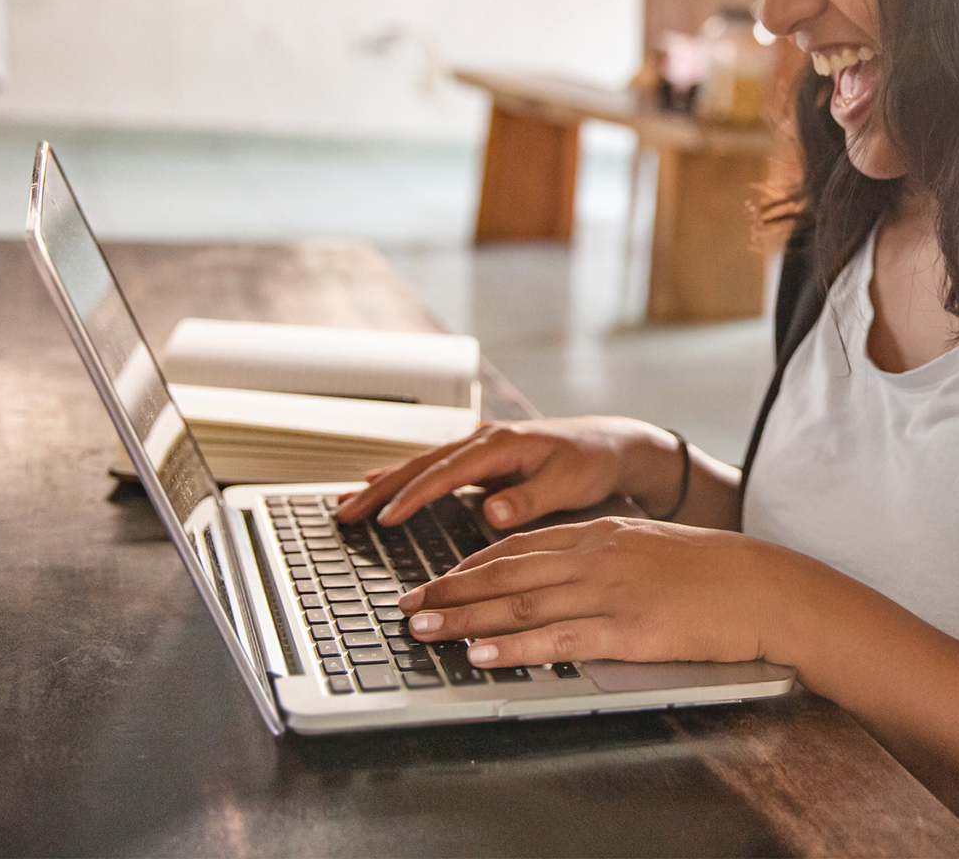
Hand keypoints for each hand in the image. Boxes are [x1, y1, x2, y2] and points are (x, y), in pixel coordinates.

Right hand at [334, 416, 683, 529]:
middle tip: (344, 514)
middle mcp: (485, 440)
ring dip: (384, 484)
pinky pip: (434, 468)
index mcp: (502, 444)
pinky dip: (404, 478)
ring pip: (422, 465)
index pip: (446, 472)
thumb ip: (530, 498)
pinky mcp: (483, 459)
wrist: (614, 444)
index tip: (386, 518)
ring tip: (347, 504)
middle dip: (381, 489)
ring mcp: (481, 447)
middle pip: (422, 465)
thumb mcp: (569, 483)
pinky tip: (379, 484)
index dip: (414, 496)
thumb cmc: (594, 463)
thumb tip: (492, 512)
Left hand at [398, 516, 778, 667]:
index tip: (434, 579)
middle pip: (507, 572)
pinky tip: (483, 656)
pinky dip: (515, 648)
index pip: (519, 546)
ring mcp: (611, 592)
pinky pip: (559, 640)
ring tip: (425, 629)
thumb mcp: (649, 548)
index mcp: (600, 532)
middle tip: (407, 605)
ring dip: (466, 618)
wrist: (764, 586)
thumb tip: (560, 574)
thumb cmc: (713, 572)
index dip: (469, 564)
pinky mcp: (628, 629)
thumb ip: (603, 556)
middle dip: (450, 589)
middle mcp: (597, 555)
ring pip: (522, 604)